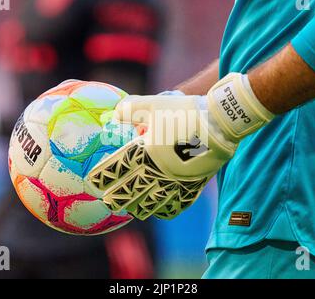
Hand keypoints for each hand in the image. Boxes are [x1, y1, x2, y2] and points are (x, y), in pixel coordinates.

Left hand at [88, 73, 273, 219]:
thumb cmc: (184, 110)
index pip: (117, 169)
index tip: (94, 181)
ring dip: (138, 207)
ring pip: (152, 204)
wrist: (220, 121)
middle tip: (108, 201)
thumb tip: (111, 117)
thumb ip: (129, 109)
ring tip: (131, 209)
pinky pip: (176, 206)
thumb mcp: (153, 104)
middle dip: (116, 198)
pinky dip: (165, 210)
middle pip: (131, 192)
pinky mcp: (193, 186)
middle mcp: (158, 171)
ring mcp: (177, 182)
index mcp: (146, 152)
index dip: (102, 176)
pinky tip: (159, 210)